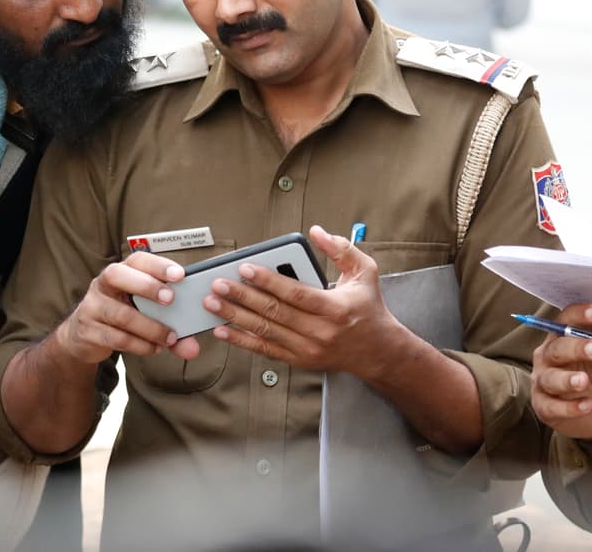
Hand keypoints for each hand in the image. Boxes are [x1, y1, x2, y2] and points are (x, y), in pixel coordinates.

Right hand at [56, 251, 200, 363]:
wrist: (82, 336)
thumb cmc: (120, 316)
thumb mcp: (143, 313)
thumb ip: (170, 325)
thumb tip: (193, 348)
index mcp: (120, 273)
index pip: (136, 260)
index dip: (157, 265)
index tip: (180, 275)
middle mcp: (102, 285)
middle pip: (118, 275)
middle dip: (147, 286)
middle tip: (171, 300)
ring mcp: (92, 307)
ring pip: (121, 314)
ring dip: (150, 327)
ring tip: (170, 338)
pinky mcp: (88, 331)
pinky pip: (117, 338)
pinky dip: (140, 345)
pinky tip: (154, 348)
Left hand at [201, 225, 399, 376]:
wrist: (378, 352)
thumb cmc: (368, 308)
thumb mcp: (365, 272)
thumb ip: (341, 249)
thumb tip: (316, 232)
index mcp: (335, 308)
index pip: (295, 294)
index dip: (268, 281)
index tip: (245, 267)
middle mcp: (320, 332)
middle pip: (274, 313)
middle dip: (242, 297)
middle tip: (219, 284)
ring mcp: (307, 349)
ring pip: (265, 332)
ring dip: (235, 317)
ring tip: (213, 304)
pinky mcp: (298, 360)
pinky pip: (265, 350)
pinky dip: (242, 341)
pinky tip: (223, 330)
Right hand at [531, 303, 591, 438]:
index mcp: (565, 337)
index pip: (566, 320)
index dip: (578, 315)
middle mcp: (548, 355)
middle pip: (557, 348)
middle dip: (576, 347)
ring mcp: (544, 381)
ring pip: (550, 378)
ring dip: (567, 379)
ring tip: (585, 381)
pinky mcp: (544, 407)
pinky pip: (552, 406)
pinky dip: (569, 407)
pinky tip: (588, 405)